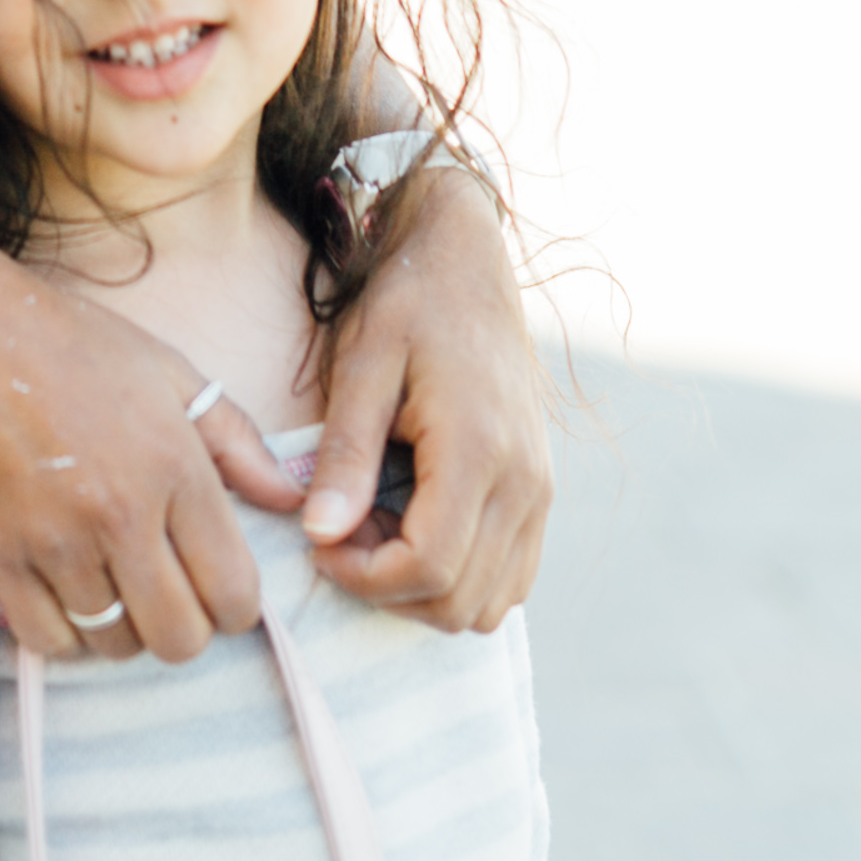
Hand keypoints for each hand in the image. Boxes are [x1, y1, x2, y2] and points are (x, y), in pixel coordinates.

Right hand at [0, 250, 307, 663]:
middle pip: (181, 638)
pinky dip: (64, 631)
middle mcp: (122, 513)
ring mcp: (55, 541)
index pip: (235, 593)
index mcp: (175, 465)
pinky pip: (49, 641)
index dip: (235, 603)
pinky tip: (64, 588)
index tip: (213, 582)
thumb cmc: (63, 337)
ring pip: (116, 645)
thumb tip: (290, 501)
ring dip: (122, 627)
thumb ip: (236, 441)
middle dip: (183, 624)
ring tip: (110, 580)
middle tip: (162, 587)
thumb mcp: (165, 369)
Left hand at [303, 168, 550, 630]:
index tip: (320, 544)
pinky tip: (412, 523)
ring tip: (375, 525)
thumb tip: (320, 535)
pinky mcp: (541, 490)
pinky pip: (511, 575)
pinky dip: (460, 576)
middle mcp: (525, 482)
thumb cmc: (407, 302)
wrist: (468, 258)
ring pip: (491, 602)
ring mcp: (541, 491)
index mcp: (478, 448)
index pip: (430, 567)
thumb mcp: (362, 364)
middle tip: (342, 533)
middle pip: (460, 601)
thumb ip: (345, 452)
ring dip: (425, 589)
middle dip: (389, 589)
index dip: (366, 578)